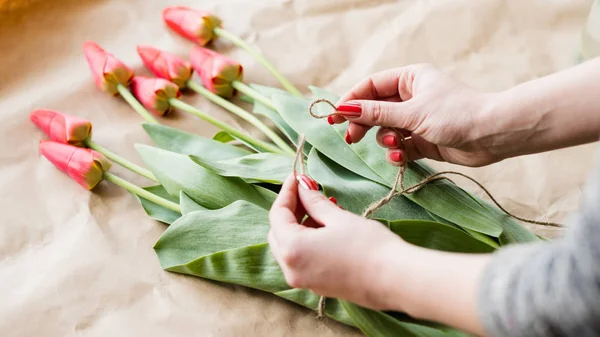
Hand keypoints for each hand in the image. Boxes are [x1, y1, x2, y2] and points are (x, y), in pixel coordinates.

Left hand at [267, 174, 405, 309]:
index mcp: (292, 249)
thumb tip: (302, 187)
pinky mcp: (317, 286)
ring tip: (323, 207)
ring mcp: (303, 280)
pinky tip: (327, 228)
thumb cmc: (368, 247)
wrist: (395, 280)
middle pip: (278, 232)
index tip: (297, 176)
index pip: (277, 214)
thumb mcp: (339, 218)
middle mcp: (291, 269)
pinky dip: (308, 241)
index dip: (287, 192)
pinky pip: (302, 259)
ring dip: (300, 225)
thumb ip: (315, 202)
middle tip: (307, 191)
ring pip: (290, 246)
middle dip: (291, 209)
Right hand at [331, 64, 499, 166]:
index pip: (371, 87)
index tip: (334, 116)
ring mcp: (417, 120)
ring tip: (397, 145)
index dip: (351, 101)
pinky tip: (401, 156)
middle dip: (364, 124)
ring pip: (385, 130)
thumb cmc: (455, 114)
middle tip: (352, 137)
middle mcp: (411, 97)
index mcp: (410, 79)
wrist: (493, 135)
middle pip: (375, 110)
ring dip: (385, 140)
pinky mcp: (423, 141)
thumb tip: (344, 108)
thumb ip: (376, 113)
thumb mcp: (411, 112)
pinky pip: (399, 146)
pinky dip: (397, 152)